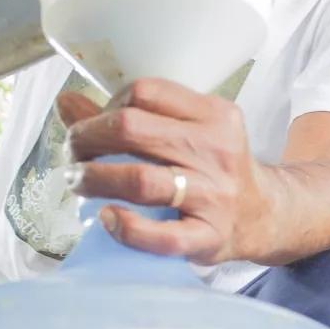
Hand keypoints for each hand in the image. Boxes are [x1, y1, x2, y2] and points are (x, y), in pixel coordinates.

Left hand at [57, 79, 263, 263]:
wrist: (263, 216)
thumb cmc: (215, 170)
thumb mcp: (188, 131)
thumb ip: (132, 116)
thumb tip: (66, 103)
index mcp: (214, 114)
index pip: (145, 91)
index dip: (106, 106)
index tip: (96, 124)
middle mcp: (216, 150)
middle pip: (132, 129)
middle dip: (87, 139)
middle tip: (73, 155)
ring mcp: (214, 195)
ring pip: (140, 179)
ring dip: (93, 179)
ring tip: (78, 183)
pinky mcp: (209, 236)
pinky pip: (163, 237)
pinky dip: (127, 228)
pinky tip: (107, 219)